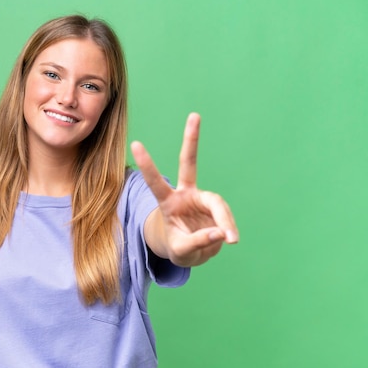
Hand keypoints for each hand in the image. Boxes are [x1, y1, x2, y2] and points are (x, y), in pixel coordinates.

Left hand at [131, 112, 237, 266]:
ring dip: (225, 222)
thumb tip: (221, 233)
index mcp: (168, 203)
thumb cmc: (179, 248)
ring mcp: (202, 199)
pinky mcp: (216, 207)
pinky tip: (228, 239)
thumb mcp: (182, 251)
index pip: (155, 182)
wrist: (191, 252)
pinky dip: (228, 230)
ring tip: (231, 240)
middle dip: (191, 139)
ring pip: (218, 205)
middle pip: (189, 163)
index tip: (135, 143)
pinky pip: (226, 219)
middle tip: (194, 115)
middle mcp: (185, 194)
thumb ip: (198, 242)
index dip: (147, 165)